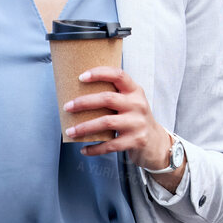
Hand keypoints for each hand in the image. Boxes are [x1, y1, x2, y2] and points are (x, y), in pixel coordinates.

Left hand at [62, 67, 183, 189]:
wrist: (156, 142)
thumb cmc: (134, 119)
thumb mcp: (130, 102)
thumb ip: (114, 96)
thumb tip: (78, 95)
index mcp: (134, 91)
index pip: (118, 75)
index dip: (99, 73)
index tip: (81, 77)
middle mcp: (137, 104)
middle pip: (107, 99)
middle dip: (83, 102)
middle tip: (67, 107)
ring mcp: (138, 123)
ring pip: (106, 122)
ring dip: (84, 127)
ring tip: (70, 131)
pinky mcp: (136, 140)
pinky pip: (110, 145)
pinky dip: (95, 148)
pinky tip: (84, 149)